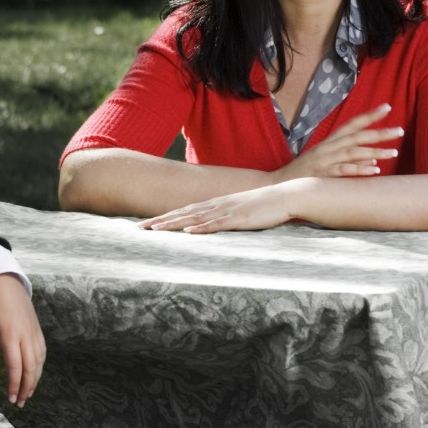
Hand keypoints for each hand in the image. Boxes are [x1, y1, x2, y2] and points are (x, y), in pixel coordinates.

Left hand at [0, 273, 45, 405]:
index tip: (11, 398)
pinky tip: (34, 374)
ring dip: (35, 379)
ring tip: (28, 393)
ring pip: (39, 361)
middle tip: (20, 402)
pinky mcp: (37, 328)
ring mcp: (34, 331)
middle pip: (31, 367)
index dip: (14, 385)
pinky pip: (42, 351)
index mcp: (10, 335)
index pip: (15, 367)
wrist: (1, 282)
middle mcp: (25, 334)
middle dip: (27, 387)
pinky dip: (40, 365)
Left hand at [141, 180, 304, 232]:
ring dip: (174, 224)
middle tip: (140, 228)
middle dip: (161, 221)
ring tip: (156, 230)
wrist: (286, 195)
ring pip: (195, 219)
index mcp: (217, 204)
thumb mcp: (241, 210)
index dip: (165, 217)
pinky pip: (217, 224)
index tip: (148, 224)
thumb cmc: (265, 205)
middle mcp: (217, 205)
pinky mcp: (239, 219)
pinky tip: (188, 232)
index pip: (186, 211)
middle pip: (183, 213)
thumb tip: (214, 225)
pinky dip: (201, 228)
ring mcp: (227, 211)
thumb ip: (227, 217)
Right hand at [271, 104, 403, 180]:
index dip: (369, 115)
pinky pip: (343, 171)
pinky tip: (374, 170)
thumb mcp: (327, 162)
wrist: (280, 185)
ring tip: (393, 153)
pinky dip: (359, 169)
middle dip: (379, 132)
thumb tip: (373, 160)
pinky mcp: (322, 175)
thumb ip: (349, 159)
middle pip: (356, 136)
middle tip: (400, 130)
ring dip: (374, 152)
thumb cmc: (306, 174)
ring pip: (353, 152)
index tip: (387, 107)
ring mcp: (324, 160)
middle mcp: (328, 147)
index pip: (352, 124)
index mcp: (329, 142)